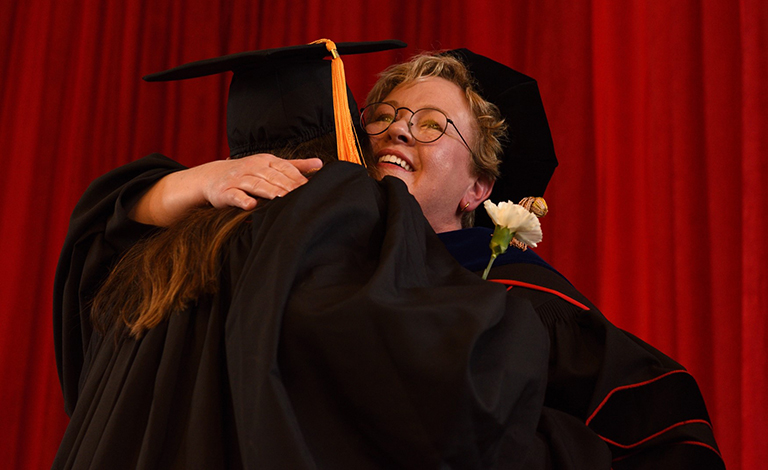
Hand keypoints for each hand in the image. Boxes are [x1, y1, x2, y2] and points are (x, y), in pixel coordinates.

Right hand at [130, 154, 322, 225]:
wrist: (212, 176)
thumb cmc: (247, 172)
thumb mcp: (270, 165)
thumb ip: (295, 165)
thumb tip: (320, 164)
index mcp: (266, 161)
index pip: (285, 168)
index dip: (298, 178)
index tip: (312, 189)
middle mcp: (253, 167)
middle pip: (273, 176)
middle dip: (288, 186)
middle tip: (302, 197)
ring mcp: (238, 179)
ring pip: (256, 184)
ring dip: (270, 192)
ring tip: (282, 200)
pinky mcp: (225, 192)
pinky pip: (235, 196)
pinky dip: (243, 200)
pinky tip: (251, 206)